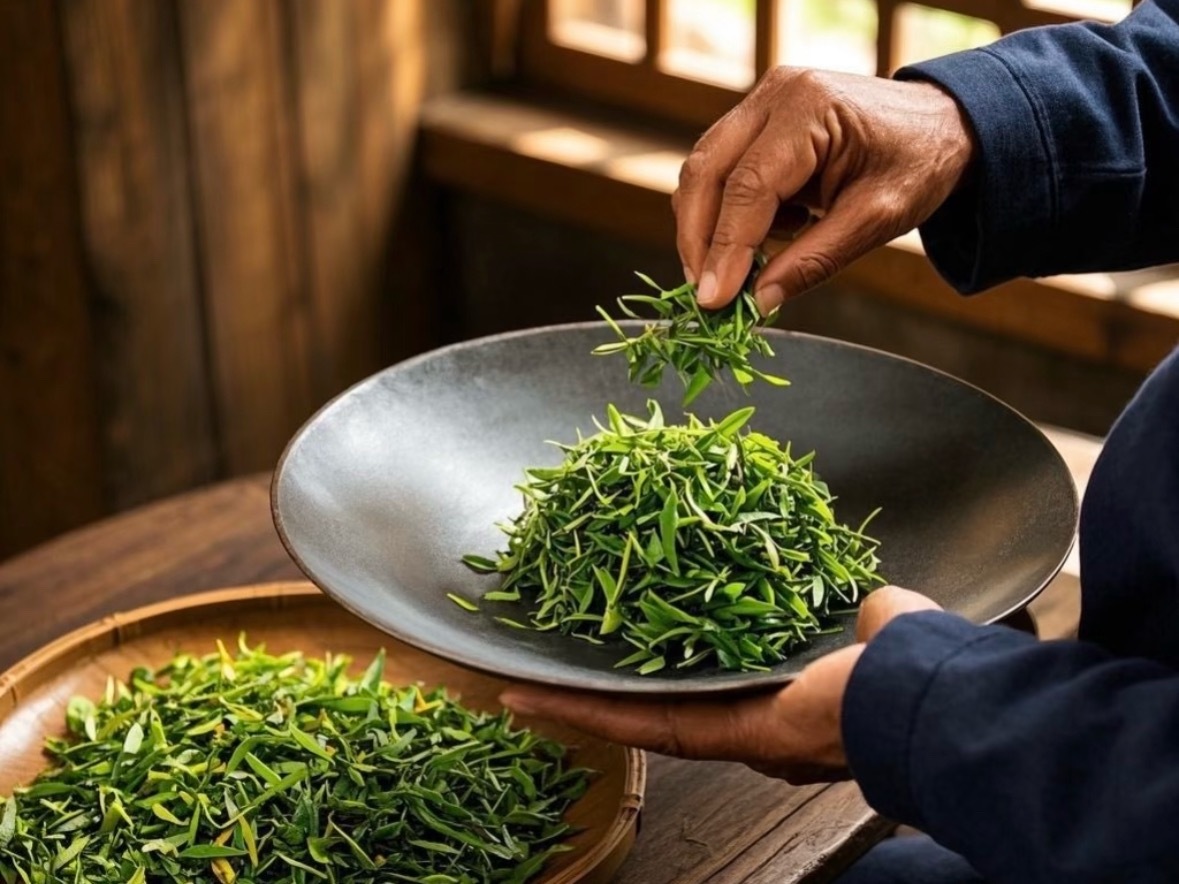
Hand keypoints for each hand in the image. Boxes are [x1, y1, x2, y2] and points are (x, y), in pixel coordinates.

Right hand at [500, 586, 941, 784]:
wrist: (929, 700)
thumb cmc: (915, 660)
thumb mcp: (882, 618)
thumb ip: (865, 614)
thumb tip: (869, 608)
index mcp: (788, 692)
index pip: (713, 681)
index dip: (671, 666)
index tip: (640, 644)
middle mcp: (752, 719)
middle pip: (662, 702)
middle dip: (607, 688)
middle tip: (559, 669)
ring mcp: (730, 729)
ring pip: (639, 715)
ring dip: (579, 703)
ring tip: (525, 690)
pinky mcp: (717, 732)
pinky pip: (641, 723)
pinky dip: (584, 712)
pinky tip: (532, 700)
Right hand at [674, 68, 975, 313]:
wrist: (942, 124)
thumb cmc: (918, 164)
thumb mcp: (876, 220)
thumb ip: (814, 261)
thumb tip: (758, 301)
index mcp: (810, 109)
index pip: (747, 186)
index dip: (724, 247)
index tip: (713, 299)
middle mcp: (775, 95)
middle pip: (706, 172)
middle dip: (698, 239)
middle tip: (705, 294)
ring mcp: (761, 103)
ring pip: (704, 172)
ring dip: (706, 229)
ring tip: (730, 275)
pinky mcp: (756, 121)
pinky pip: (721, 172)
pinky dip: (727, 215)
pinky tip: (762, 240)